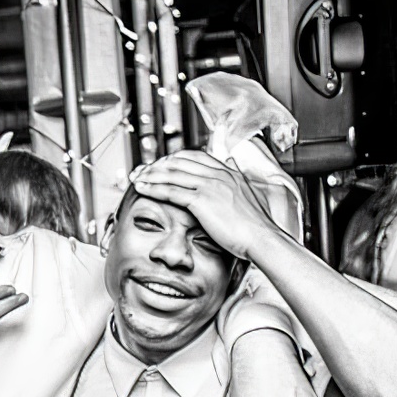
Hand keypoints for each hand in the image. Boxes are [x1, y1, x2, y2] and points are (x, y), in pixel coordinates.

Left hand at [131, 150, 275, 259]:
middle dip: (156, 165)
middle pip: (178, 162)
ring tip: (135, 178)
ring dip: (150, 175)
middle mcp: (217, 174)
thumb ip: (237, 177)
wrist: (262, 239)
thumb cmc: (256, 225)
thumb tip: (232, 162)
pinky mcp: (202, 200)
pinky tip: (141, 188)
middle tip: (140, 170)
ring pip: (172, 174)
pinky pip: (171, 191)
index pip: (193, 157)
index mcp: (227, 172)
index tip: (159, 165)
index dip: (173, 159)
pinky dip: (153, 188)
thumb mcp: (248, 194)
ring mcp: (210, 185)